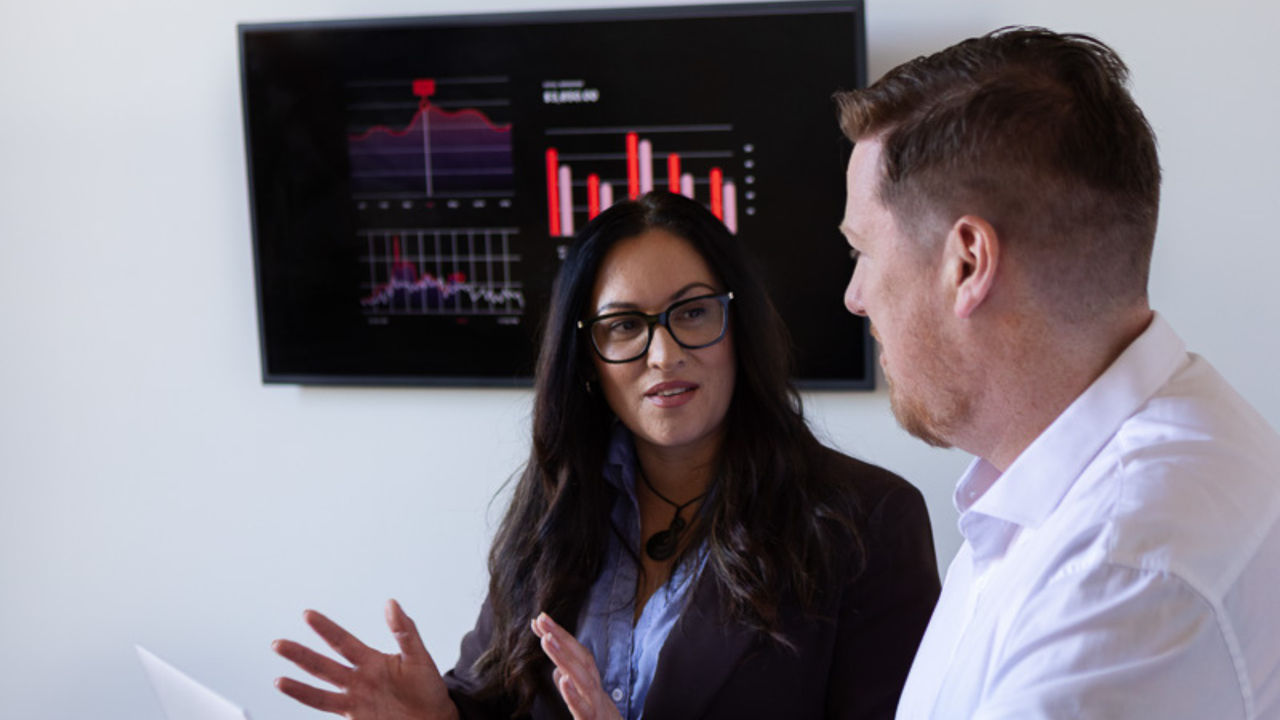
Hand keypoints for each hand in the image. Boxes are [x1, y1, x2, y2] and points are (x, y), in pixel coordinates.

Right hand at [273, 599, 458, 719]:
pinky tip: (294, 693)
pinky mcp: (356, 717)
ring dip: (299, 686)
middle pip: (323, 665)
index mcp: (371, 661)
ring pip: (321, 691)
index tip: (308, 615)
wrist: (436, 719)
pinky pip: (328, 708)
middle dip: (301, 655)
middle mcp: (358, 680)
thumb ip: (404, 631)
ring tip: (278, 680)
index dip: (326, 629)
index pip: (343, 642)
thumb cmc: (428, 687)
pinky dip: (309, 701)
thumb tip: (391, 603)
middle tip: (278, 643)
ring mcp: (355, 700)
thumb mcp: (418, 656)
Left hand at [530, 612, 622, 719]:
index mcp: (592, 687)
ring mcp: (596, 707)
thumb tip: (559, 673)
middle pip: (580, 659)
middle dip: (561, 637)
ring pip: (582, 678)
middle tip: (542, 619)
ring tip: (547, 640)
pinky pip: (584, 710)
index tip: (540, 620)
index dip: (561, 636)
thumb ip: (573, 689)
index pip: (577, 655)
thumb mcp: (588, 707)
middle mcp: (596, 693)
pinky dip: (574, 694)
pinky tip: (562, 680)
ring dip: (564, 657)